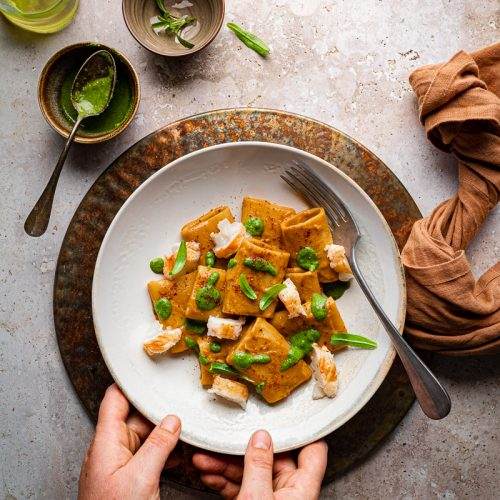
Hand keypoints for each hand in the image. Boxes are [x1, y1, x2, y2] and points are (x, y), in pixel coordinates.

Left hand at [78, 384, 180, 499]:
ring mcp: (120, 464)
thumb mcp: (142, 478)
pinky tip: (178, 456)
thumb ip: (158, 444)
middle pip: (135, 418)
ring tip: (185, 434)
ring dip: (165, 435)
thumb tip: (172, 421)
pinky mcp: (128, 477)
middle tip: (181, 407)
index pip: (115, 399)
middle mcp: (111, 449)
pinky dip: (164, 453)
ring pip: (145, 437)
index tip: (149, 371)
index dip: (131, 383)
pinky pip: (148, 455)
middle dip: (159, 413)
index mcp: (106, 442)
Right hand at [193, 430, 326, 498]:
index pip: (313, 452)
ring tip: (204, 459)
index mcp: (301, 490)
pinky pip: (240, 487)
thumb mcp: (257, 499)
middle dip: (244, 448)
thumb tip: (261, 438)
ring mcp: (270, 499)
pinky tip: (207, 474)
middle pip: (272, 458)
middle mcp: (288, 493)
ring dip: (225, 465)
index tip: (288, 412)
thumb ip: (259, 466)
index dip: (302, 430)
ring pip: (250, 472)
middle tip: (225, 439)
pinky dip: (223, 480)